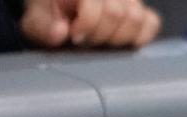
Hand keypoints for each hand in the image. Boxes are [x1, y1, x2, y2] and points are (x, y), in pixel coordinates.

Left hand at [20, 0, 161, 49]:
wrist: (57, 8)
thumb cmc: (48, 14)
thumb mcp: (35, 20)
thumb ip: (43, 26)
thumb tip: (61, 33)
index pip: (96, 4)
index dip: (87, 24)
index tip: (75, 36)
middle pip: (118, 13)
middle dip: (100, 34)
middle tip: (85, 40)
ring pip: (136, 18)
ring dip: (117, 37)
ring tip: (100, 39)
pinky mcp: (140, 9)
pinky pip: (151, 22)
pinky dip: (140, 36)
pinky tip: (121, 41)